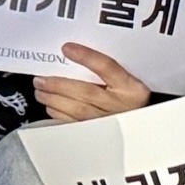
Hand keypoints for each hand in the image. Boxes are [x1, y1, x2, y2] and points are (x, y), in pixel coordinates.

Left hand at [34, 41, 150, 123]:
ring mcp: (109, 123)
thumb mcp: (129, 85)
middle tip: (41, 79)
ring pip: (76, 110)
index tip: (67, 48)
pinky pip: (74, 125)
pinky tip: (50, 107)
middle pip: (86, 91)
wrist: (143, 131)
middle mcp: (120, 106)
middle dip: (58, 84)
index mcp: (131, 89)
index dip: (86, 56)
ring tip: (41, 91)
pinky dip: (58, 115)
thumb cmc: (131, 103)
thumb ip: (108, 73)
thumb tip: (74, 56)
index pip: (108, 67)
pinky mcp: (98, 136)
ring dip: (53, 100)